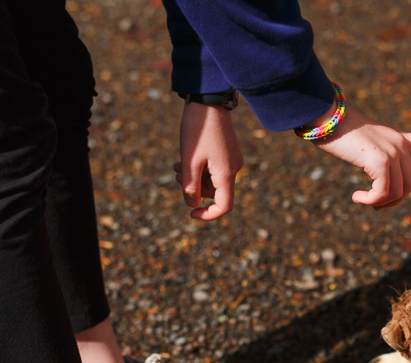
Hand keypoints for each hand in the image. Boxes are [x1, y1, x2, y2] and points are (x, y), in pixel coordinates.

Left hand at [175, 101, 242, 220]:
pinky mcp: (228, 152)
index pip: (224, 206)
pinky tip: (186, 158)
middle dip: (194, 188)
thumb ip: (189, 186)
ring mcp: (232, 160)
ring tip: (178, 164)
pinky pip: (214, 169)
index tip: (191, 213)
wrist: (208, 100)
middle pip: (214, 192)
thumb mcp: (189, 160)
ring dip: (194, 177)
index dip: (208, 214)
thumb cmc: (198, 129)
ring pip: (212, 181)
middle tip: (177, 174)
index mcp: (226, 173)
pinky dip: (200, 168)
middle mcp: (234, 169)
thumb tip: (191, 204)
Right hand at [310, 109, 410, 208]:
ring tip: (364, 201)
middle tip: (376, 204)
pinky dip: (371, 200)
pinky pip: (383, 192)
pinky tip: (356, 197)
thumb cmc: (338, 130)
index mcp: (397, 137)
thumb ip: (376, 156)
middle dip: (395, 200)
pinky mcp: (380, 160)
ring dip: (381, 202)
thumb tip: (377, 179)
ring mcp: (391, 151)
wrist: (327, 117)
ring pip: (398, 191)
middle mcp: (398, 143)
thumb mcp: (364, 142)